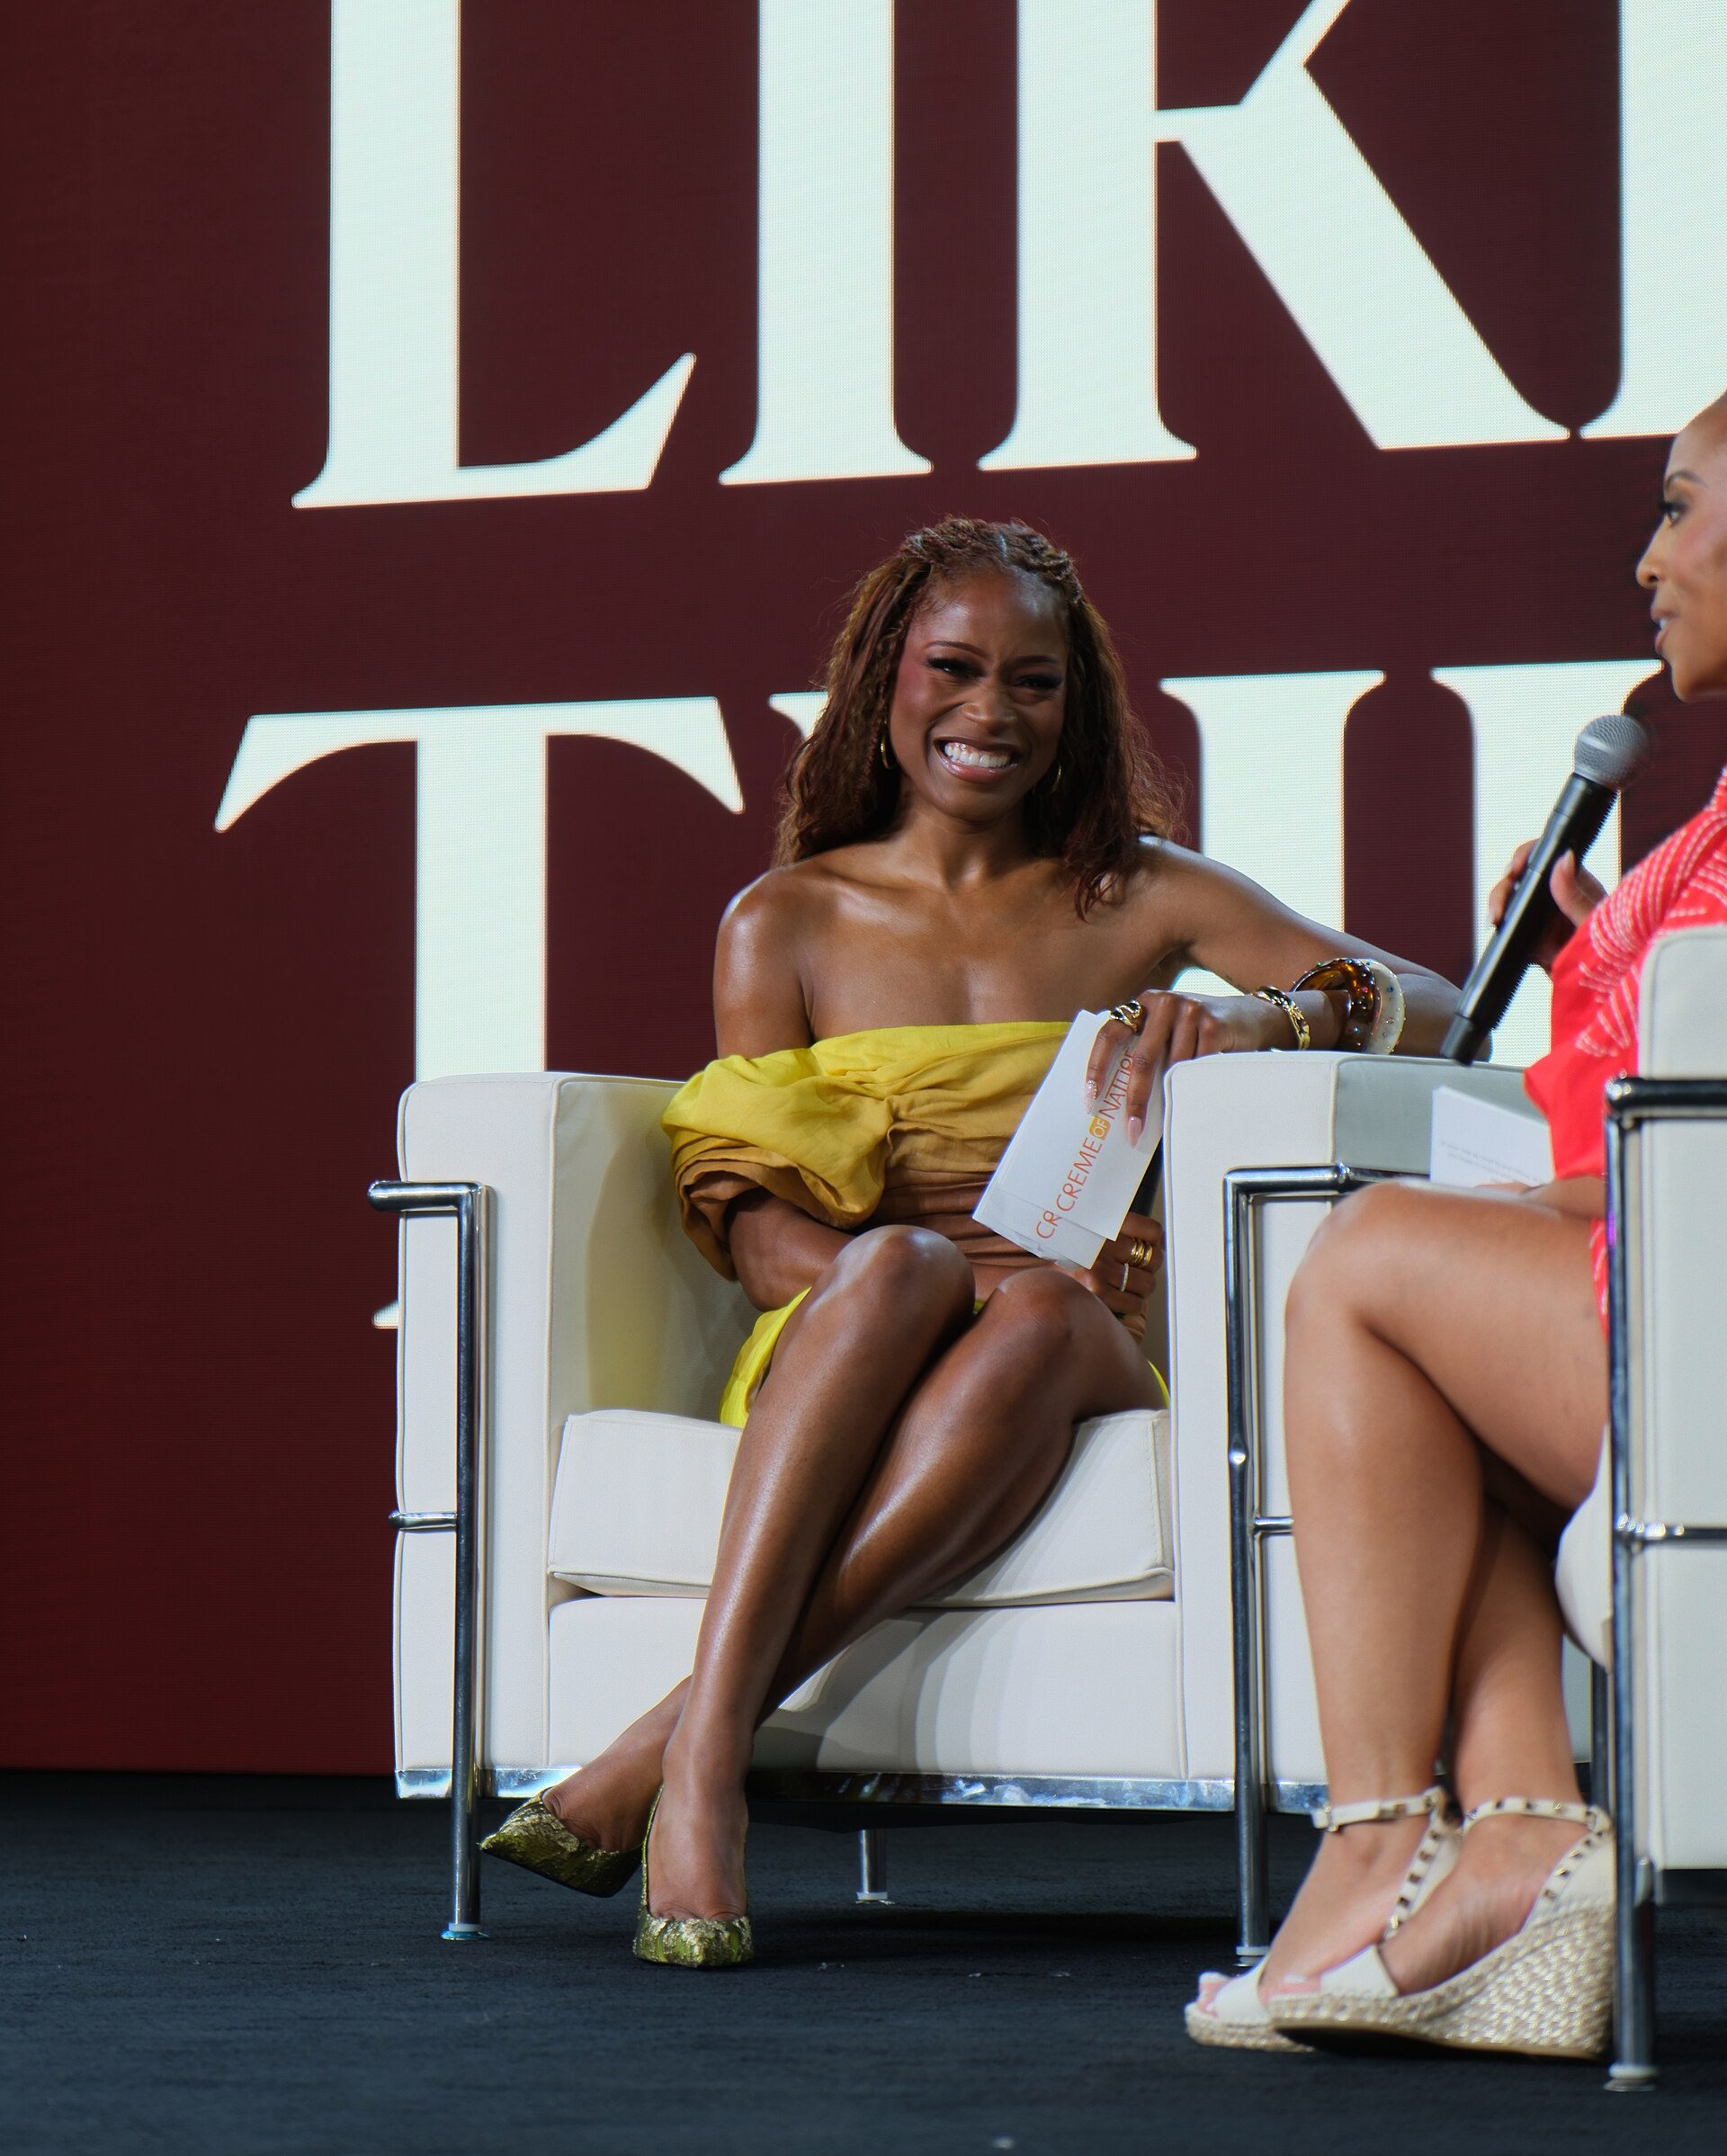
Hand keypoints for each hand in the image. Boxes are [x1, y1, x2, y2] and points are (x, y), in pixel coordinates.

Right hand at [1073, 1212, 1164, 1332]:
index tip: (1149, 1246)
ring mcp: (1100, 1269)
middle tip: (1135, 1269)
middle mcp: (1104, 1245)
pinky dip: (1131, 1304)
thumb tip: (1159, 1240)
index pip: (1150, 1230)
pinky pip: (1134, 1303)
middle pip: (1153, 1259)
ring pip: (1147, 1284)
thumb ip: (1122, 1231)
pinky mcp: (1097, 1293)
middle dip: (1148, 1267)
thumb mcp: (1091, 1232)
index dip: (1154, 1241)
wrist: (1039, 1278)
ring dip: (1140, 1288)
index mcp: (1104, 1224)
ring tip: (1125, 1285)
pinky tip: (1119, 1298)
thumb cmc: (1068, 1256)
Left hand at [1086, 992, 1285, 1142]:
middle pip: (1141, 1058)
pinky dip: (1193, 1086)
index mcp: (1143, 1004)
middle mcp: (1163, 1003)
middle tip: (1132, 1129)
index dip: (1096, 1066)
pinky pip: (1197, 1067)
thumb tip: (1116, 1094)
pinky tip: (1196, 1095)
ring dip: (1171, 1096)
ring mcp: (1189, 1011)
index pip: (1110, 1034)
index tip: (1090, 1097)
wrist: (1253, 1016)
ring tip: (1171, 1114)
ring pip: (1172, 1068)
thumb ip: (1146, 1046)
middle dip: (1135, 1099)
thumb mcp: (1168, 1028)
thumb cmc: (1201, 1030)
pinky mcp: (1213, 1025)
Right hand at [1487, 843, 1604, 974]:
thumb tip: (1563, 858)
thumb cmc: (1613, 953)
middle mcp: (1556, 896)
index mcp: (1575, 883)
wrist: (1604, 988)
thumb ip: (1576, 895)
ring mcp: (1541, 917)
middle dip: (1503, 888)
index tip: (1515, 870)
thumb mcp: (1595, 923)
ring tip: (1494, 920)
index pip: (1546, 856)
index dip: (1526, 856)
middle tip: (1498, 908)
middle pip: (1520, 878)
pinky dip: (1497, 926)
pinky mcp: (1529, 939)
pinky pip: (1507, 926)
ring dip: (1496, 905)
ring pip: (1509, 900)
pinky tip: (1494, 928)